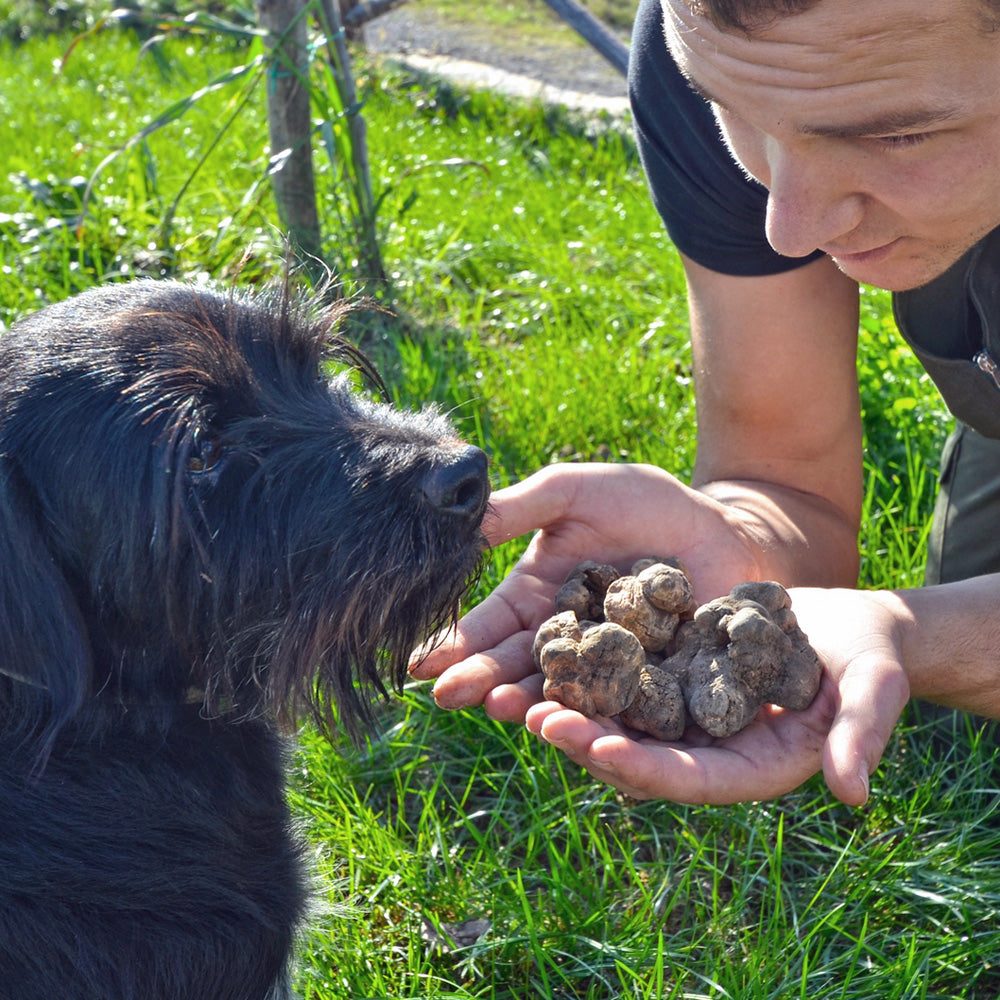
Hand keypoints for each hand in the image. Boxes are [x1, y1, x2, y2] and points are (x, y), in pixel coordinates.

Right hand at [411, 461, 763, 716]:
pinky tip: (575, 721)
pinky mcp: (653, 686)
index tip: (420, 664)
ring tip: (500, 707)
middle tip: (447, 696)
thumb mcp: (574, 492)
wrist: (721, 528)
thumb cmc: (644, 503)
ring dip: (529, 702)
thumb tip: (458, 517)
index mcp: (537, 599)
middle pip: (517, 665)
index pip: (489, 626)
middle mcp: (565, 641)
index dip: (455, 643)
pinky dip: (598, 715)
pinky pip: (623, 703)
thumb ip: (520, 507)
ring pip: (563, 692)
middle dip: (482, 679)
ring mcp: (608, 668)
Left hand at [522, 586, 910, 805]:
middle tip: (538, 718)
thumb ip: (860, 735)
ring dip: (573, 708)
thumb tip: (853, 792)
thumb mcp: (873, 689)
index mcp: (750, 766)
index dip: (644, 769)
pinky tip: (547, 648)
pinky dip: (587, 668)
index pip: (689, 778)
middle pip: (638, 755)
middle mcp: (706, 747)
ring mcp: (683, 713)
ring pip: (618, 720)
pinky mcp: (669, 676)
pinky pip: (622, 677)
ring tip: (523, 691)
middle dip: (587, 740)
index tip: (599, 752)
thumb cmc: (869, 659)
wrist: (845, 626)